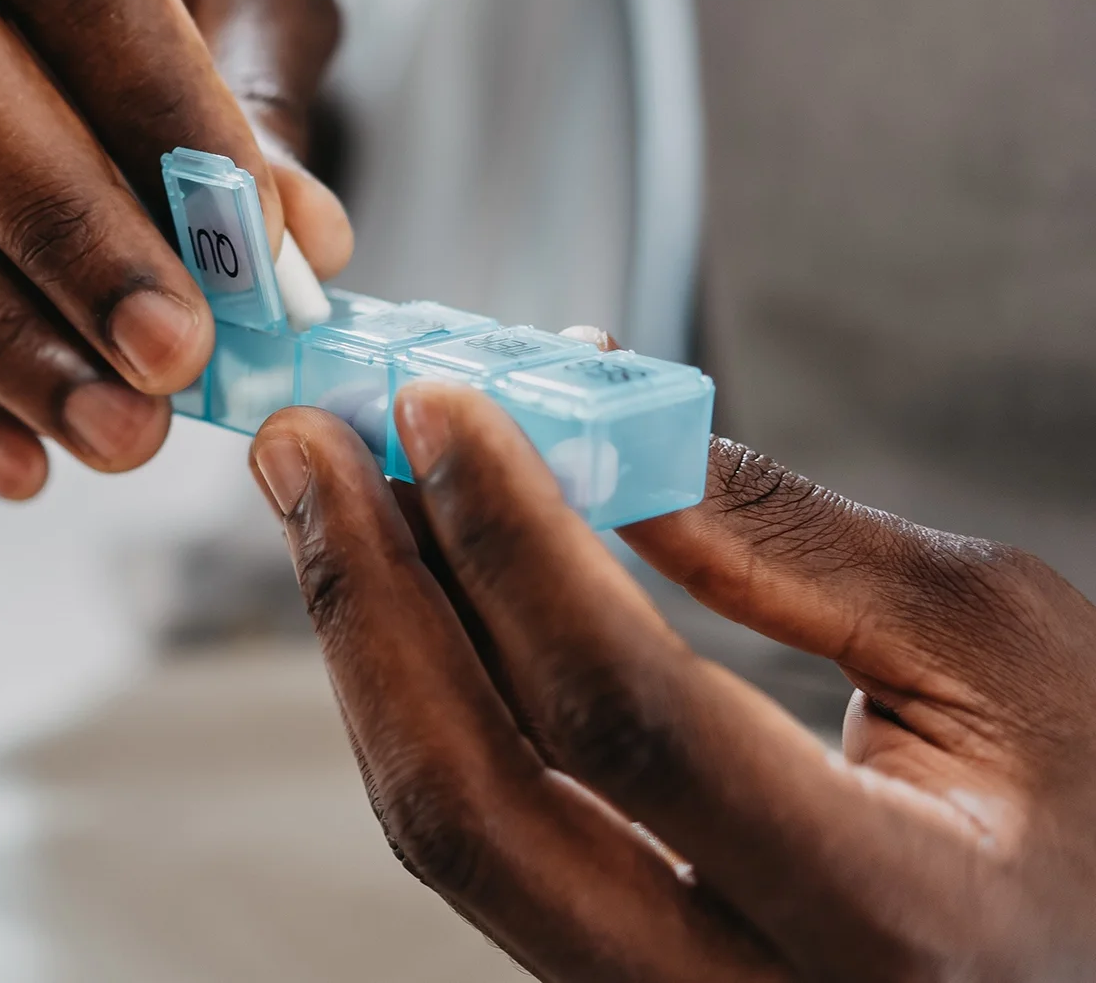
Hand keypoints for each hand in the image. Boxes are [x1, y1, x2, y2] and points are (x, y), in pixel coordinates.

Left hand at [248, 385, 1095, 979]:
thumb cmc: (1095, 803)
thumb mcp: (1001, 646)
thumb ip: (788, 547)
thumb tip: (582, 438)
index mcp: (893, 919)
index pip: (628, 717)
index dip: (510, 547)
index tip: (436, 409)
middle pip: (480, 810)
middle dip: (371, 602)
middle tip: (311, 445)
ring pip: (457, 842)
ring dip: (372, 646)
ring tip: (327, 493)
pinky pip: (486, 847)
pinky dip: (427, 704)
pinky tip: (404, 591)